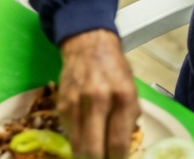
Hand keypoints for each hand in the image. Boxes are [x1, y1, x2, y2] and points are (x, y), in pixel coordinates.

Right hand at [57, 29, 139, 158]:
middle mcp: (98, 100)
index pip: (117, 142)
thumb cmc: (115, 70)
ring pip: (77, 144)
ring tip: (93, 156)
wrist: (88, 46)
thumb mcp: (131, 91)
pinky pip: (69, 132)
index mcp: (122, 97)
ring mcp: (76, 103)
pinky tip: (85, 140)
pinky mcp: (61, 104)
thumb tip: (122, 147)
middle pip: (93, 148)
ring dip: (85, 156)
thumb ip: (128, 118)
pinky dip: (77, 141)